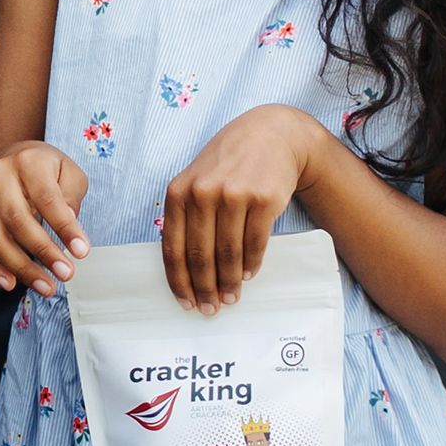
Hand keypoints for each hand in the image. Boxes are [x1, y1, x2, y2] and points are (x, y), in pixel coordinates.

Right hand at [0, 140, 90, 296]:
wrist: (7, 163)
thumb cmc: (44, 172)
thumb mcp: (68, 173)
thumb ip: (71, 195)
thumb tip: (68, 219)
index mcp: (26, 161)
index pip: (46, 197)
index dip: (64, 227)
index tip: (81, 251)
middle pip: (17, 220)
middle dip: (43, 252)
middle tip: (66, 274)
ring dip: (20, 268)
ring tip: (46, 286)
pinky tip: (10, 283)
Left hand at [161, 103, 322, 312]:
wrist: (271, 135)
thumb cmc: (228, 164)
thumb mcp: (196, 181)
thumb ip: (186, 215)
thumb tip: (184, 266)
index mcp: (178, 192)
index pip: (173, 248)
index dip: (179, 280)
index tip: (185, 302)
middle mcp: (202, 193)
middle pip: (200, 255)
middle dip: (204, 287)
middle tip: (210, 309)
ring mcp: (233, 195)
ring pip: (228, 253)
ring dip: (229, 281)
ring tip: (230, 298)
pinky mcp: (263, 199)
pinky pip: (255, 242)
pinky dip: (251, 264)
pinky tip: (247, 275)